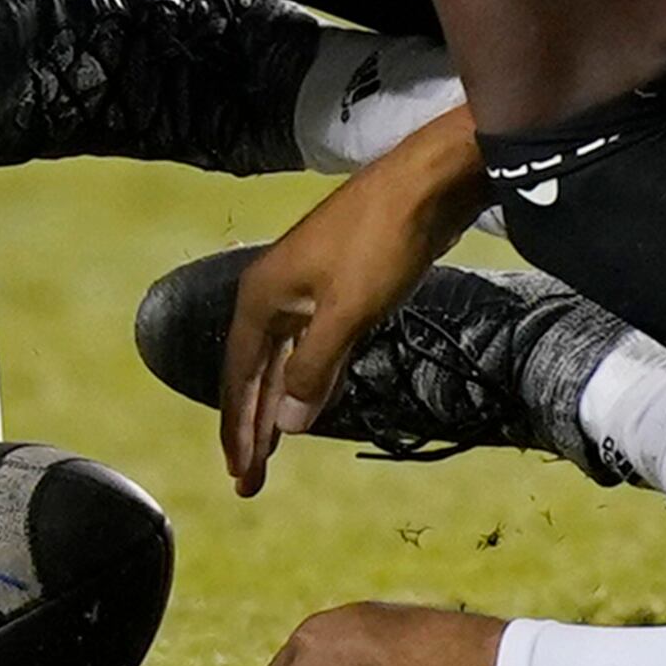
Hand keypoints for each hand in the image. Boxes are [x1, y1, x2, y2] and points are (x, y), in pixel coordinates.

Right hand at [220, 111, 487, 494]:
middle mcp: (274, 293)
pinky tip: (311, 403)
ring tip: (271, 451)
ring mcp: (306, 289)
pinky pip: (312, 346)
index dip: (238, 428)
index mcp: (262, 297)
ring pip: (284, 361)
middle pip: (255, 373)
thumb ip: (313, 371)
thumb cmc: (380, 243)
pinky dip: (309, 378)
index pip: (239, 377)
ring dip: (279, 405)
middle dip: (252, 426)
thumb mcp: (346, 312)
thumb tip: (285, 426)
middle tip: (250, 479)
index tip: (240, 473)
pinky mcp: (338, 288)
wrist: (426, 185)